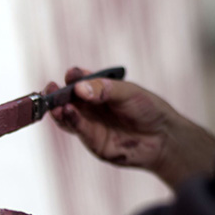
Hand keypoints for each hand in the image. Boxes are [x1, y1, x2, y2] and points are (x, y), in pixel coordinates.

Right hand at [47, 67, 214, 188]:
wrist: (163, 138)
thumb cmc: (148, 109)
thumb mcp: (128, 93)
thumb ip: (105, 90)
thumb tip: (79, 89)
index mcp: (97, 89)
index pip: (79, 80)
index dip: (73, 77)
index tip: (71, 74)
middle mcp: (89, 106)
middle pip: (66, 98)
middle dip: (55, 94)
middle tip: (50, 89)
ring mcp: (89, 123)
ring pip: (66, 115)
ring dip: (58, 109)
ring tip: (55, 105)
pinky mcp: (91, 141)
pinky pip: (76, 129)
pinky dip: (69, 121)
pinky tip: (66, 112)